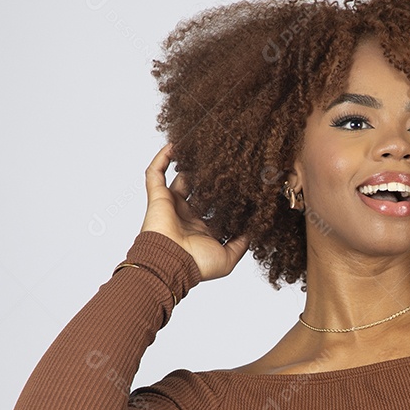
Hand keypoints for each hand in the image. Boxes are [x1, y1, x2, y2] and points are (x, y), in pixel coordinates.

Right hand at [140, 143, 249, 280]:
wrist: (171, 264)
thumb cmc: (197, 264)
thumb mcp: (228, 257)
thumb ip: (241, 243)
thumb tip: (254, 230)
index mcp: (200, 227)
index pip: (214, 205)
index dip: (224, 193)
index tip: (239, 181)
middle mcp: (185, 214)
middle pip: (198, 188)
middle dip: (208, 175)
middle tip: (221, 159)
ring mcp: (171, 204)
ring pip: (179, 177)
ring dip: (187, 163)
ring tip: (199, 146)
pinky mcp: (157, 197)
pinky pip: (155, 173)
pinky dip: (161, 158)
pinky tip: (174, 145)